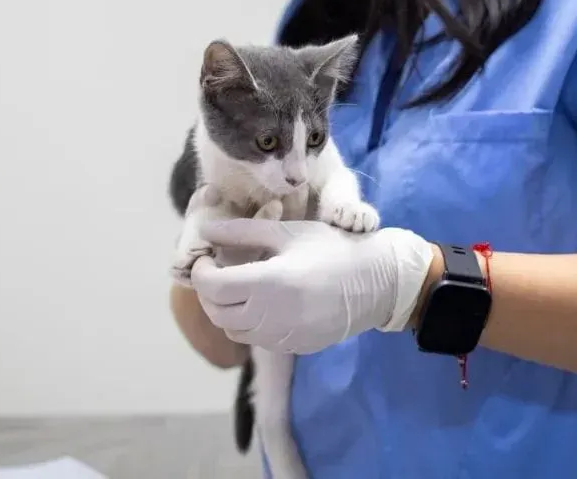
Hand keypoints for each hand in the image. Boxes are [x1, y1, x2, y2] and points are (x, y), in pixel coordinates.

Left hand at [189, 218, 434, 353]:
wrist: (376, 282)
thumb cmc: (332, 248)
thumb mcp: (287, 232)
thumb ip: (242, 232)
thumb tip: (204, 229)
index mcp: (268, 283)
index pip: (211, 287)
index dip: (200, 272)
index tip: (207, 257)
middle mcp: (271, 317)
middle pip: (216, 312)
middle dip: (208, 290)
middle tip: (218, 269)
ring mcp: (282, 337)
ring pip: (233, 330)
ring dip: (226, 308)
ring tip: (239, 285)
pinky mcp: (293, 347)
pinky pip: (257, 339)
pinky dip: (249, 322)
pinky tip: (263, 302)